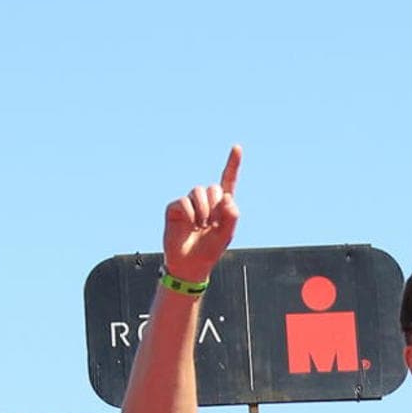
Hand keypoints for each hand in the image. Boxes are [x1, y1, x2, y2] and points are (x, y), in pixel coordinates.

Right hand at [163, 144, 241, 282]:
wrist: (190, 265)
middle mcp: (204, 201)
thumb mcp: (227, 234)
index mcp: (220, 206)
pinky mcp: (175, 208)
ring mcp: (189, 204)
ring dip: (203, 210)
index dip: (232, 164)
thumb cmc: (209, 250)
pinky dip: (190, 213)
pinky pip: (183, 201)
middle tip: (211, 224)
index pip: (227, 181)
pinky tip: (190, 225)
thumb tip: (226, 196)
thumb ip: (232, 215)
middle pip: (213, 187)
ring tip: (201, 226)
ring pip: (198, 191)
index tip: (237, 147)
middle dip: (215, 205)